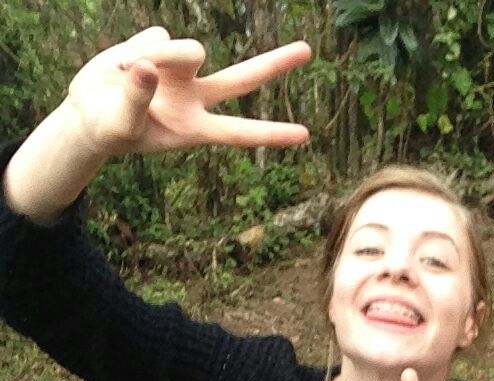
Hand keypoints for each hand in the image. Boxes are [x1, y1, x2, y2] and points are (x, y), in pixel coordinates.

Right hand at [65, 27, 310, 157]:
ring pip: (189, 48)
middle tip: (309, 51)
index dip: (271, 134)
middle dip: (274, 64)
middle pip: (243, 79)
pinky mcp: (160, 46)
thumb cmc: (110, 129)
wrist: (89, 112)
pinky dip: (135, 48)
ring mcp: (181, 70)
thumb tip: (148, 65)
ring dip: (160, 55)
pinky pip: (156, 37)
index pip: (240, 132)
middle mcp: (195, 96)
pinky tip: (121, 63)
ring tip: (124, 72)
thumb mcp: (121, 124)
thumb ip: (137, 97)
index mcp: (195, 127)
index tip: (305, 136)